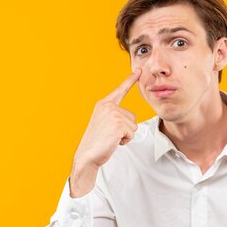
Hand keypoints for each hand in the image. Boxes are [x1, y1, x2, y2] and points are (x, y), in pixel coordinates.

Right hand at [69, 69, 140, 197]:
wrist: (87, 155)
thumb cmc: (96, 142)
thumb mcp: (104, 124)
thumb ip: (115, 117)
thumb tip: (129, 120)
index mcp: (104, 104)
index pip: (120, 90)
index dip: (130, 80)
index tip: (139, 71)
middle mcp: (108, 106)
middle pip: (132, 117)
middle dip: (126, 129)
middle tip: (110, 135)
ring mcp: (114, 114)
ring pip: (133, 126)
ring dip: (125, 135)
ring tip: (110, 138)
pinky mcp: (119, 124)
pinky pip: (132, 133)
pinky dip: (125, 140)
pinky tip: (113, 141)